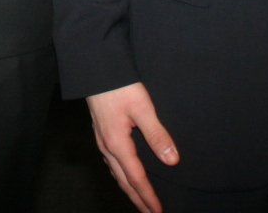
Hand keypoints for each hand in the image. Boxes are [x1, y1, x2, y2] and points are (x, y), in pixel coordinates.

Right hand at [86, 82, 178, 212]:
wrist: (96, 69)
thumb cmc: (119, 86)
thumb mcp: (143, 108)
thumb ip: (158, 135)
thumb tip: (172, 160)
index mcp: (117, 144)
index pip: (136, 178)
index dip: (148, 196)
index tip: (159, 211)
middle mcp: (106, 146)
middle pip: (123, 180)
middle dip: (137, 199)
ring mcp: (101, 140)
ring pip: (115, 173)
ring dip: (128, 189)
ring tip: (139, 200)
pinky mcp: (100, 133)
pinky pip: (111, 163)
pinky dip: (121, 175)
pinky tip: (125, 173)